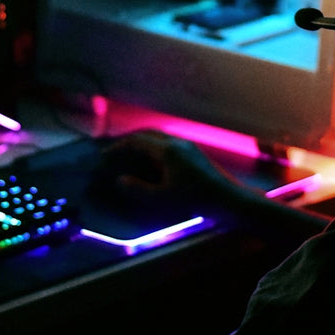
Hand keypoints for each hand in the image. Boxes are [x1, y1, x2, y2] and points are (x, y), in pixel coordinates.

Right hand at [97, 130, 246, 210]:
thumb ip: (138, 189)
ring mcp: (188, 147)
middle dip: (130, 140)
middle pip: (148, 134)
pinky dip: (156, 148)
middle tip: (117, 150)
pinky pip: (170, 144)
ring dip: (144, 143)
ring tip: (133, 156)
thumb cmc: (195, 199)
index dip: (119, 146)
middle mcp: (177, 143)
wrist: (227, 200)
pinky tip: (154, 163)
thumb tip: (121, 180)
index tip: (106, 154)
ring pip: (160, 138)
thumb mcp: (162, 198)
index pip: (137, 140)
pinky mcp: (195, 154)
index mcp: (167, 150)